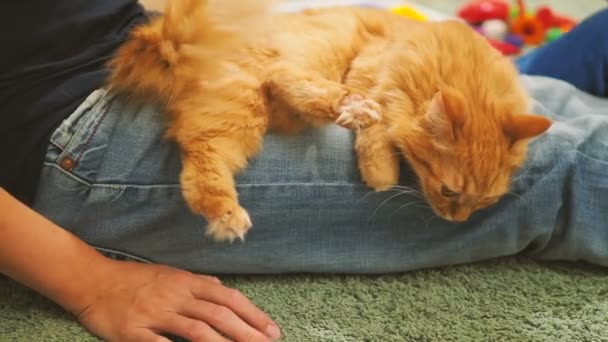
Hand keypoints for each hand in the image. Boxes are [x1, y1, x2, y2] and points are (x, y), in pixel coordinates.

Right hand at [77, 260, 280, 341]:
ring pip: (197, 330)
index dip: (253, 314)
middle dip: (247, 333)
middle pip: (219, 315)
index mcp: (187, 282)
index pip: (228, 298)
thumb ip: (197, 283)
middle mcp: (176, 296)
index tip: (272, 330)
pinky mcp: (134, 332)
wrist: (93, 281)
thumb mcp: (170, 274)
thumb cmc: (134, 279)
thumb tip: (221, 287)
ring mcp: (156, 314)